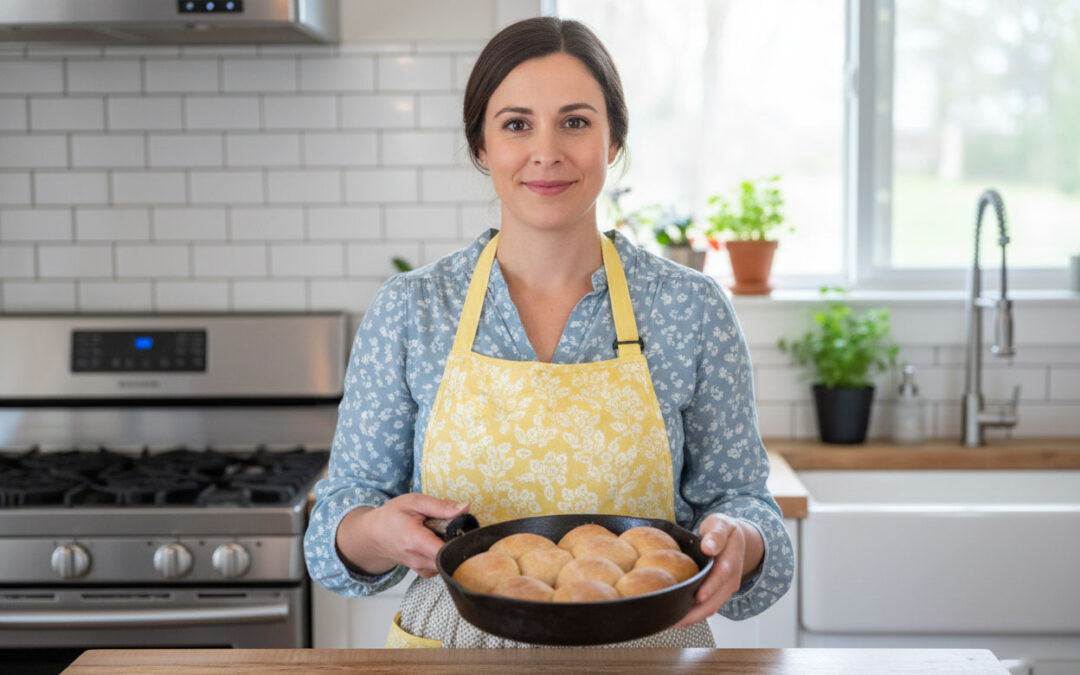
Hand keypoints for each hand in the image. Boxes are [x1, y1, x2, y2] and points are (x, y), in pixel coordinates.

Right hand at [336, 493, 469, 577]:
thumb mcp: (414, 502)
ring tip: (444, 534)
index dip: (462, 540)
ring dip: (453, 549)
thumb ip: (441, 506)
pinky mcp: (425, 572)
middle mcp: (419, 560)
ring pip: (449, 563)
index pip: (447, 550)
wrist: (375, 535)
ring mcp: (422, 569)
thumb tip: (466, 508)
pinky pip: (444, 566)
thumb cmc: (392, 516)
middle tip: (456, 527)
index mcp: (415, 541)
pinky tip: (440, 543)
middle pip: (452, 558)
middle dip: (460, 543)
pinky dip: (446, 554)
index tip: (465, 528)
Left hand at [672, 513, 758, 627]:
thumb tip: (708, 547)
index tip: (697, 596)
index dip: (710, 587)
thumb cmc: (722, 530)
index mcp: (730, 561)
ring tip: (669, 622)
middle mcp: (730, 580)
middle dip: (695, 613)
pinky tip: (675, 617)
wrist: (733, 539)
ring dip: (691, 618)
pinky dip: (692, 615)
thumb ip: (716, 534)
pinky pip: (705, 609)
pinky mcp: (716, 595)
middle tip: (673, 619)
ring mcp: (723, 590)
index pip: (722, 576)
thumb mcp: (720, 524)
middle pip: (714, 601)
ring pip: (709, 609)